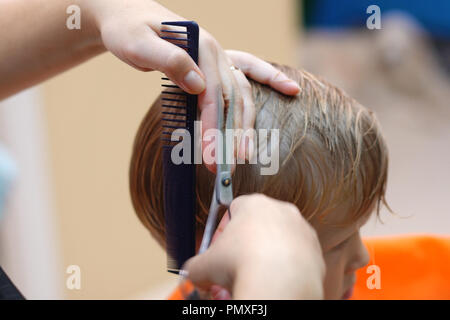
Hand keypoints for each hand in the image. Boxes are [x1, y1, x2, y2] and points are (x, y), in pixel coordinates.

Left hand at [82, 0, 299, 168]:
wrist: (127, 16)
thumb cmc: (129, 30)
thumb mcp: (139, 44)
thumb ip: (169, 60)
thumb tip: (199, 84)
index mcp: (200, 47)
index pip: (212, 94)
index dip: (212, 125)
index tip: (209, 154)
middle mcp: (216, 52)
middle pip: (232, 98)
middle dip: (231, 135)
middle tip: (225, 167)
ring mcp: (219, 56)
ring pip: (242, 93)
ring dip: (245, 125)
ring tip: (245, 156)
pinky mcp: (217, 62)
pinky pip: (250, 70)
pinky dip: (271, 78)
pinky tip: (291, 90)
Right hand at [184, 194, 325, 299]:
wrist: (278, 283)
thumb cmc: (242, 264)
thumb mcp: (204, 264)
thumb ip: (196, 265)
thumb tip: (194, 273)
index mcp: (254, 204)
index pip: (233, 210)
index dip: (222, 232)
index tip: (218, 250)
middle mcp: (281, 210)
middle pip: (257, 226)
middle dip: (244, 247)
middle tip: (234, 267)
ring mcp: (301, 229)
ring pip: (278, 242)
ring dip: (265, 257)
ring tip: (254, 277)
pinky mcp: (315, 250)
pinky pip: (296, 257)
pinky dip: (285, 269)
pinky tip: (274, 281)